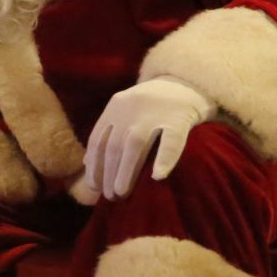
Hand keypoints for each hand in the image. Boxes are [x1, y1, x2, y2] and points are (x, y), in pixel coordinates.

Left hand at [70, 77, 216, 203]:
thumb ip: (109, 130)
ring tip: (121, 192)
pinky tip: (158, 177)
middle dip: (107, 173)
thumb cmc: (155, 104)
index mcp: (116, 105)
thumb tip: (87, 163)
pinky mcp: (181, 117)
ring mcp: (156, 110)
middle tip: (109, 196)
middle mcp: (132, 106)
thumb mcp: (127, 110)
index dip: (94, 165)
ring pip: (136, 144)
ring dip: (125, 171)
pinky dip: (164, 159)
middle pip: (114, 144)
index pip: (98, 139)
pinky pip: (172, 140)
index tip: (94, 187)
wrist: (189, 81)